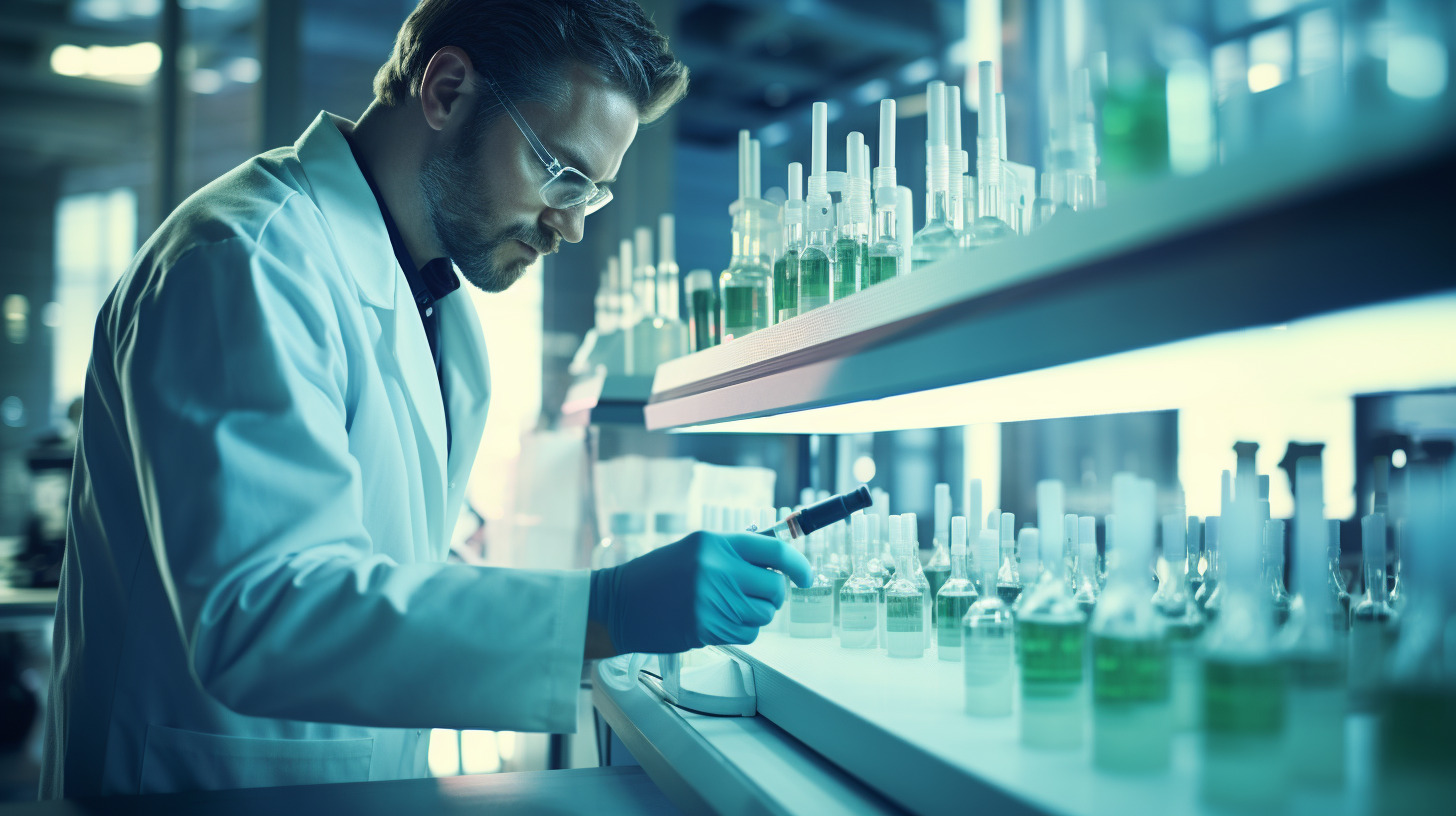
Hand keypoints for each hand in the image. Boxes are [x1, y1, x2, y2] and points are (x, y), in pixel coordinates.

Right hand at [588, 531, 812, 654]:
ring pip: (764, 614)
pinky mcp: (707, 628)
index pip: (774, 550)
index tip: (805, 576)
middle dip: (771, 595)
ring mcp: (712, 600)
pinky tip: (717, 622)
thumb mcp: (694, 550)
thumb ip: (733, 553)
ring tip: (727, 608)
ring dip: (754, 615)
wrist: (619, 605)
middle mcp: (716, 569)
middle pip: (774, 587)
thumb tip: (777, 563)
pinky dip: (741, 631)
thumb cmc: (656, 577)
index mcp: (714, 543)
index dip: (798, 565)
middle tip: (754, 595)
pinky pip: (748, 634)